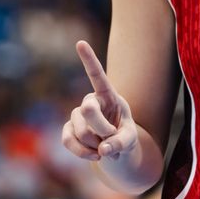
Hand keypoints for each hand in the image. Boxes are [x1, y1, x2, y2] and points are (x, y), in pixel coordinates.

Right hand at [62, 39, 139, 161]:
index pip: (97, 76)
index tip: (80, 42)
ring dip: (95, 144)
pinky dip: (82, 152)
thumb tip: (103, 150)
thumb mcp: (131, 139)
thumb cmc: (125, 137)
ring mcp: (77, 115)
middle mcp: (91, 101)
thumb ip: (121, 143)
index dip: (89, 60)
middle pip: (88, 110)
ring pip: (80, 130)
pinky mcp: (69, 130)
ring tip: (105, 148)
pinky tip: (94, 156)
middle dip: (102, 128)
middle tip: (112, 137)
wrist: (115, 150)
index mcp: (109, 95)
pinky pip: (68, 140)